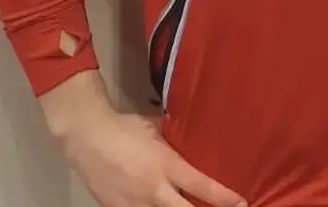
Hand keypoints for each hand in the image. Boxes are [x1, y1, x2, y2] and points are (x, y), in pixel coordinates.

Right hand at [61, 108, 246, 206]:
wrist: (86, 137)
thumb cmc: (125, 127)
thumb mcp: (156, 128)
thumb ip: (176, 138)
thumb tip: (193, 136)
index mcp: (166, 165)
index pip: (202, 187)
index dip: (225, 198)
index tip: (241, 204)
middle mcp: (153, 190)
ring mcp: (134, 205)